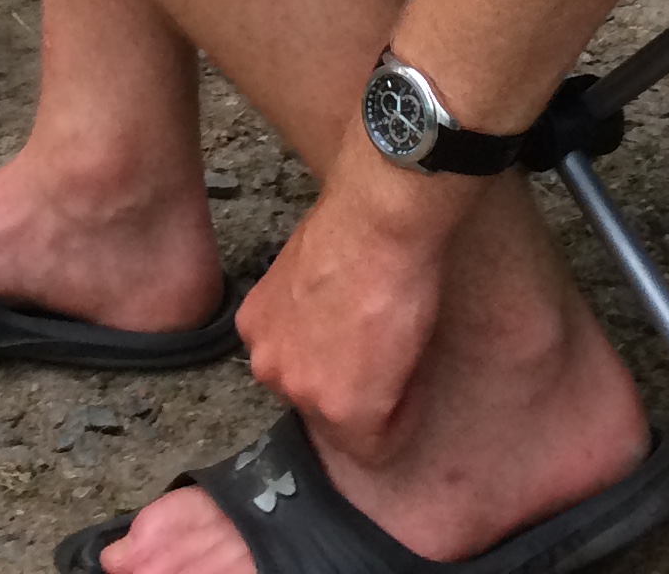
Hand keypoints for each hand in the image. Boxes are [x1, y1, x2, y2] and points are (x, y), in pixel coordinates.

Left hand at [235, 150, 471, 455]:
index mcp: (257, 330)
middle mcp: (268, 367)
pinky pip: (377, 444)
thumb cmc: (353, 232)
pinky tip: (411, 377)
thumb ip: (308, 318)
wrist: (378, 225)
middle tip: (386, 350)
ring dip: (377, 402)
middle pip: (320, 401)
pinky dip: (401, 420)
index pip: (301, 373)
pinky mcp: (345, 411)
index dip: (343, 366)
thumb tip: (333, 334)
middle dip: (354, 386)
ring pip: (348, 424)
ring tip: (400, 355)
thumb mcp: (308, 278)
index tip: (368, 346)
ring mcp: (303, 393)